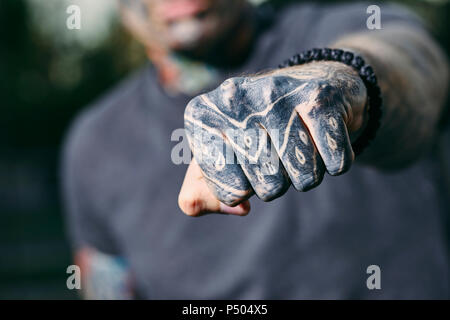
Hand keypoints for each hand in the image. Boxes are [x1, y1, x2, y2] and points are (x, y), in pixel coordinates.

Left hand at [179, 61, 366, 215]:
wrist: (302, 87)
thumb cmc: (253, 131)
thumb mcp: (219, 158)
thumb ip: (202, 194)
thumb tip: (236, 208)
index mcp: (201, 115)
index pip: (228, 190)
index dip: (243, 191)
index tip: (244, 168)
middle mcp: (234, 98)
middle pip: (267, 185)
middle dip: (276, 183)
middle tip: (275, 154)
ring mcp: (277, 93)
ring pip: (304, 176)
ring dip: (307, 174)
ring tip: (299, 145)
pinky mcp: (319, 96)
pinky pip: (335, 162)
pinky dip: (336, 161)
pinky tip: (323, 139)